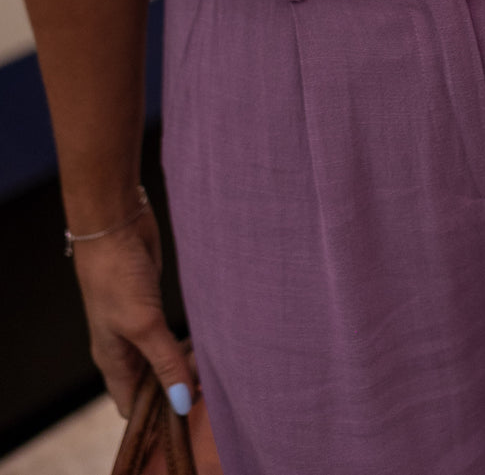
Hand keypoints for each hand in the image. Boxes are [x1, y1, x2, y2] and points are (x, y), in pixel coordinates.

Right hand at [71, 204, 193, 417]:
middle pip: (151, 382)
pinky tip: (210, 339)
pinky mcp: (152, 301)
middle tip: (213, 388)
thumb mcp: (143, 323)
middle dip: (178, 387)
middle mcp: (124, 345)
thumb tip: (182, 402)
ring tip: (218, 366)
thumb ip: (164, 361)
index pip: (131, 404)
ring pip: (164, 355)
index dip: (157, 414)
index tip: (191, 414)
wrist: (115, 223)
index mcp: (113, 359)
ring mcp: (138, 322)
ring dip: (186, 362)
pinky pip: (172, 331)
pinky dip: (189, 338)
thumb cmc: (116, 274)